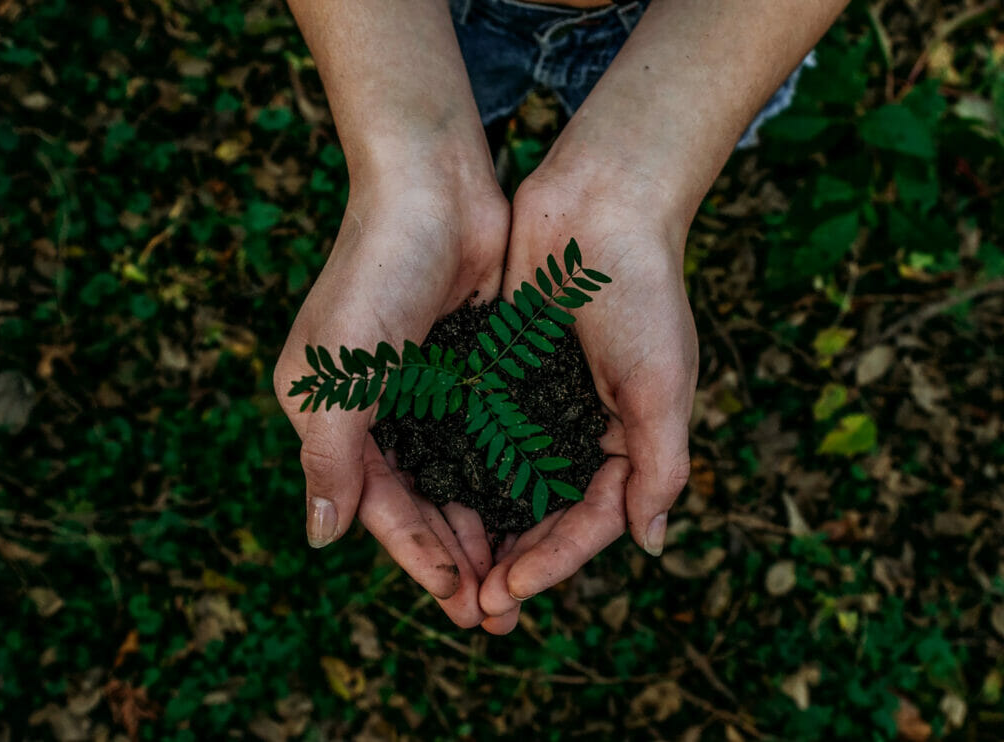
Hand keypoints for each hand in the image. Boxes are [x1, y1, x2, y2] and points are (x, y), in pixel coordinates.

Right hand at [274, 176, 508, 627]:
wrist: (434, 188)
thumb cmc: (376, 273)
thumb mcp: (339, 373)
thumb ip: (330, 458)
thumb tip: (321, 538)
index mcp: (333, 415)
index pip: (378, 505)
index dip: (417, 556)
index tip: (459, 600)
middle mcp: (377, 410)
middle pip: (420, 502)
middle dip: (456, 556)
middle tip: (496, 611)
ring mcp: (425, 390)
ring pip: (457, 478)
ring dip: (484, 526)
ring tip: (519, 577)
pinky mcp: (468, 369)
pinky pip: (487, 438)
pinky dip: (505, 477)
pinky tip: (533, 511)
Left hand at [478, 165, 698, 632]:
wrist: (600, 204)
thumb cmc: (642, 292)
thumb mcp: (663, 384)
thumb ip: (660, 466)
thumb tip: (651, 545)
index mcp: (627, 440)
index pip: (590, 521)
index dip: (552, 562)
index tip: (508, 592)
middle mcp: (581, 429)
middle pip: (544, 514)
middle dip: (512, 561)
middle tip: (473, 606)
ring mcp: (539, 402)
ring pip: (505, 483)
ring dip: (480, 527)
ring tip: (448, 570)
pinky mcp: (502, 372)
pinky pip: (478, 433)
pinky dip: (459, 468)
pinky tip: (428, 498)